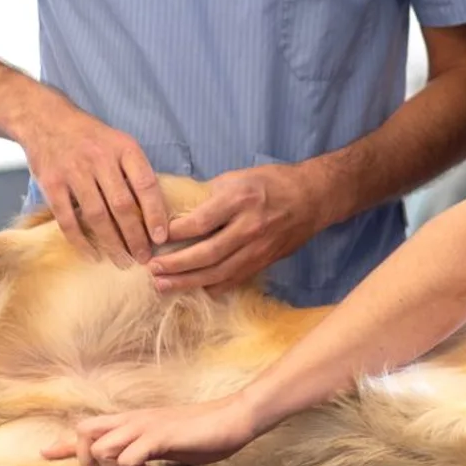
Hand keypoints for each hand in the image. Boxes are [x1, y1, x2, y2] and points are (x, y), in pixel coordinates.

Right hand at [16, 105, 168, 267]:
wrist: (46, 120)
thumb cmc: (91, 137)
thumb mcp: (119, 143)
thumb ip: (135, 171)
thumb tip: (157, 211)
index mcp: (124, 148)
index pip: (146, 184)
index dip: (155, 213)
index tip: (161, 237)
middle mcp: (100, 159)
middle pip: (122, 206)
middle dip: (135, 236)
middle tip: (143, 257)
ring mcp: (74, 171)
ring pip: (97, 216)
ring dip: (112, 244)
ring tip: (123, 261)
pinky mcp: (51, 184)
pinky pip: (68, 219)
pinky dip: (81, 242)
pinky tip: (93, 256)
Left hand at [41, 392, 263, 465]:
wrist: (232, 418)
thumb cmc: (203, 431)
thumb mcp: (166, 440)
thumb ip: (145, 447)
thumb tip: (132, 460)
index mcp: (134, 420)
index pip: (90, 427)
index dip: (66, 443)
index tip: (46, 452)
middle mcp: (133, 420)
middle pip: (84, 432)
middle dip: (85, 459)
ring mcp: (145, 426)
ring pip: (101, 447)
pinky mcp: (159, 436)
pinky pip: (127, 457)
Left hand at [150, 163, 332, 294]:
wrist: (314, 197)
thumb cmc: (273, 182)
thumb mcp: (238, 177)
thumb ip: (210, 195)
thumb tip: (180, 212)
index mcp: (240, 200)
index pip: (199, 223)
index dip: (173, 233)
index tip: (154, 238)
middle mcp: (249, 227)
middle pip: (206, 254)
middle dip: (174, 265)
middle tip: (152, 269)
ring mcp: (258, 248)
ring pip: (218, 273)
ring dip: (187, 282)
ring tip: (163, 286)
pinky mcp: (265, 261)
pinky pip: (234, 280)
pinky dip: (213, 287)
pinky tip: (194, 288)